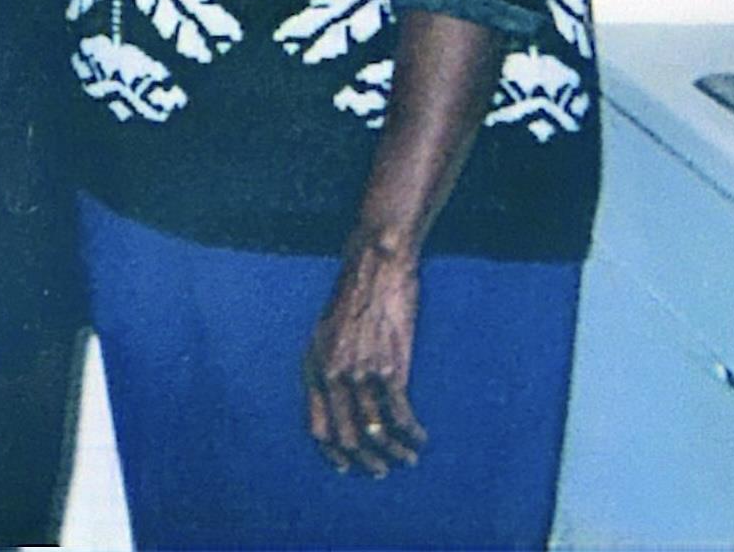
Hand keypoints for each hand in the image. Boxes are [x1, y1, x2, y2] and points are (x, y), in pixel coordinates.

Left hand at [304, 234, 426, 477]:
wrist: (376, 264)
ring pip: (376, 434)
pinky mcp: (391, 370)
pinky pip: (400, 417)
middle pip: (347, 438)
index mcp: (313, 366)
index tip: (348, 466)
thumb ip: (327, 364)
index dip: (333, 453)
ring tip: (407, 458)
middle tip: (382, 470)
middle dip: (367, 461)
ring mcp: (361, 375)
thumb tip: (336, 398)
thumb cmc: (354, 292)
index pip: (317, 428)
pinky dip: (412, 435)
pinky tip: (420, 438)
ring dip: (394, 454)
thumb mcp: (325, 330)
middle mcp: (333, 376)